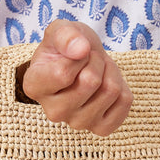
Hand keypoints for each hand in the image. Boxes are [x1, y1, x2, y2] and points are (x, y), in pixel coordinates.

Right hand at [17, 19, 133, 136]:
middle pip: (90, 82)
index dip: (78, 54)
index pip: (62, 73)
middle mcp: (53, 112)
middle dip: (96, 61)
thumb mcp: (60, 30)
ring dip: (110, 71)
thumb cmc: (67, 48)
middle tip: (89, 60)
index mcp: (34, 87)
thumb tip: (81, 50)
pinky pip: (125, 102)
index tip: (75, 51)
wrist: (83, 63)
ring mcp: (77, 123)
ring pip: (111, 90)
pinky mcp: (101, 129)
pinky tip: (106, 85)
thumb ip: (65, 35)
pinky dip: (123, 86)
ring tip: (98, 70)